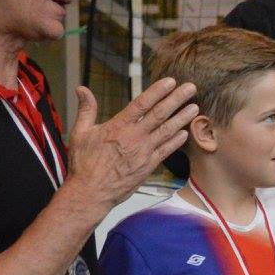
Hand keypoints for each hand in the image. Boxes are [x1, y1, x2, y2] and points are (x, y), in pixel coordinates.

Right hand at [65, 79, 198, 213]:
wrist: (90, 193)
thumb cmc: (84, 164)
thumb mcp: (80, 133)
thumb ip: (86, 109)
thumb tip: (81, 89)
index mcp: (118, 127)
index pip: (142, 104)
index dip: (157, 91)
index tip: (170, 81)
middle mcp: (134, 138)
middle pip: (159, 114)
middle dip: (176, 99)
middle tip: (191, 88)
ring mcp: (143, 152)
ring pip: (167, 131)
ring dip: (182, 118)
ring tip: (195, 107)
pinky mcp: (148, 166)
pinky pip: (166, 151)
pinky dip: (176, 141)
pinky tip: (185, 132)